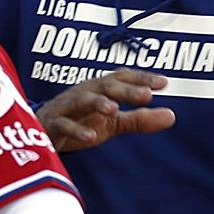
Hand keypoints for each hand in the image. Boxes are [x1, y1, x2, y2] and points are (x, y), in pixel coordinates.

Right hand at [38, 69, 174, 151]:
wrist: (40, 132)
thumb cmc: (79, 122)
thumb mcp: (113, 122)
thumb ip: (140, 119)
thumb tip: (172, 116)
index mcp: (99, 89)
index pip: (121, 77)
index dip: (141, 78)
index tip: (163, 83)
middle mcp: (83, 93)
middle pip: (105, 85)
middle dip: (124, 89)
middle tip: (146, 95)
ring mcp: (66, 107)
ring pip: (82, 99)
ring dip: (97, 102)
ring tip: (113, 109)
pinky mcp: (52, 124)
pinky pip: (63, 124)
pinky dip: (76, 129)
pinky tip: (90, 136)